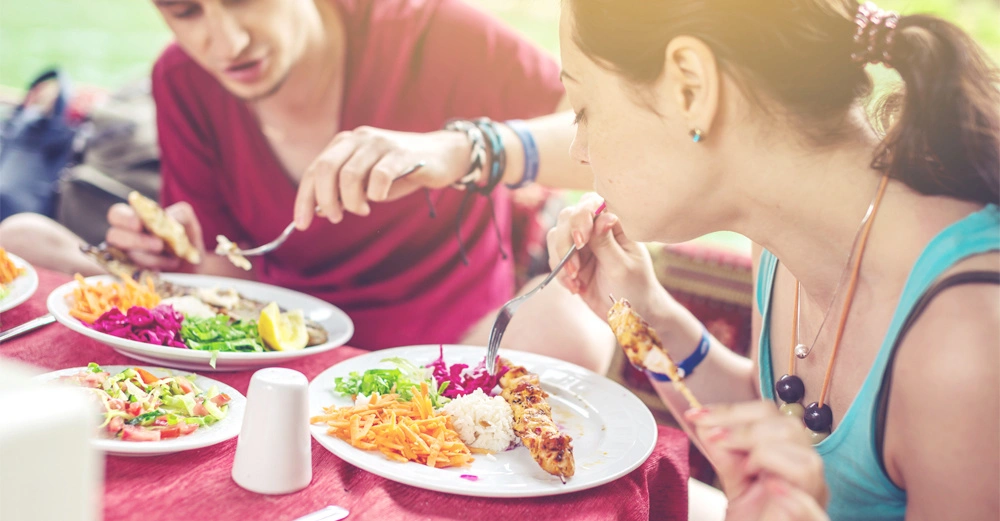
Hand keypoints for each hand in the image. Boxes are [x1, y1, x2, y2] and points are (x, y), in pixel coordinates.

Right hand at [105, 201, 204, 271]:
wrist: (193, 268)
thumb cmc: (186, 241)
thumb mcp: (188, 224)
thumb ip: (180, 214)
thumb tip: (169, 217)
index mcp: (134, 219)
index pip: (116, 214)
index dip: (125, 219)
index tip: (139, 224)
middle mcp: (124, 238)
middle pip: (113, 235)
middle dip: (136, 240)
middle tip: (159, 245)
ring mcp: (125, 259)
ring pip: (125, 256)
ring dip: (149, 259)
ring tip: (173, 261)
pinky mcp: (130, 276)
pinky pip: (129, 275)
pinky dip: (146, 273)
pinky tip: (162, 272)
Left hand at [294, 126, 471, 228]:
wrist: (441, 156)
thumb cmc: (401, 172)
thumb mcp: (367, 182)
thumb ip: (344, 191)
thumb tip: (319, 211)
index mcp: (345, 143)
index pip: (315, 169)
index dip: (305, 198)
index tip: (302, 223)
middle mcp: (359, 139)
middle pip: (326, 169)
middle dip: (325, 200)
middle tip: (336, 218)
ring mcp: (380, 143)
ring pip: (350, 175)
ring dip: (352, 201)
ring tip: (363, 210)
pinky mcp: (401, 153)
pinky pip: (379, 176)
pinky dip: (376, 194)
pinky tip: (380, 197)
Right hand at [546, 192, 668, 318]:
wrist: (628, 314)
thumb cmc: (635, 287)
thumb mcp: (622, 266)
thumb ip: (606, 243)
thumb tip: (603, 216)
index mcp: (614, 223)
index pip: (592, 204)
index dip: (581, 216)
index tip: (581, 241)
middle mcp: (595, 229)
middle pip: (567, 217)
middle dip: (565, 242)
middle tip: (574, 268)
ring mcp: (581, 245)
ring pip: (555, 236)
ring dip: (561, 259)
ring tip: (575, 280)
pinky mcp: (571, 261)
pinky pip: (554, 259)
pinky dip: (560, 274)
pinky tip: (576, 288)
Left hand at [686, 402, 828, 519]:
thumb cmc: (751, 519)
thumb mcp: (733, 481)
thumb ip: (724, 454)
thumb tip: (704, 422)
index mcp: (788, 453)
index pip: (769, 415)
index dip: (731, 411)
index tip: (697, 415)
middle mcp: (805, 470)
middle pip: (790, 427)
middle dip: (745, 426)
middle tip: (713, 437)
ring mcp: (812, 494)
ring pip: (805, 458)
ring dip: (764, 451)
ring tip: (742, 468)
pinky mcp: (809, 518)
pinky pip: (809, 494)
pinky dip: (788, 487)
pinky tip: (769, 485)